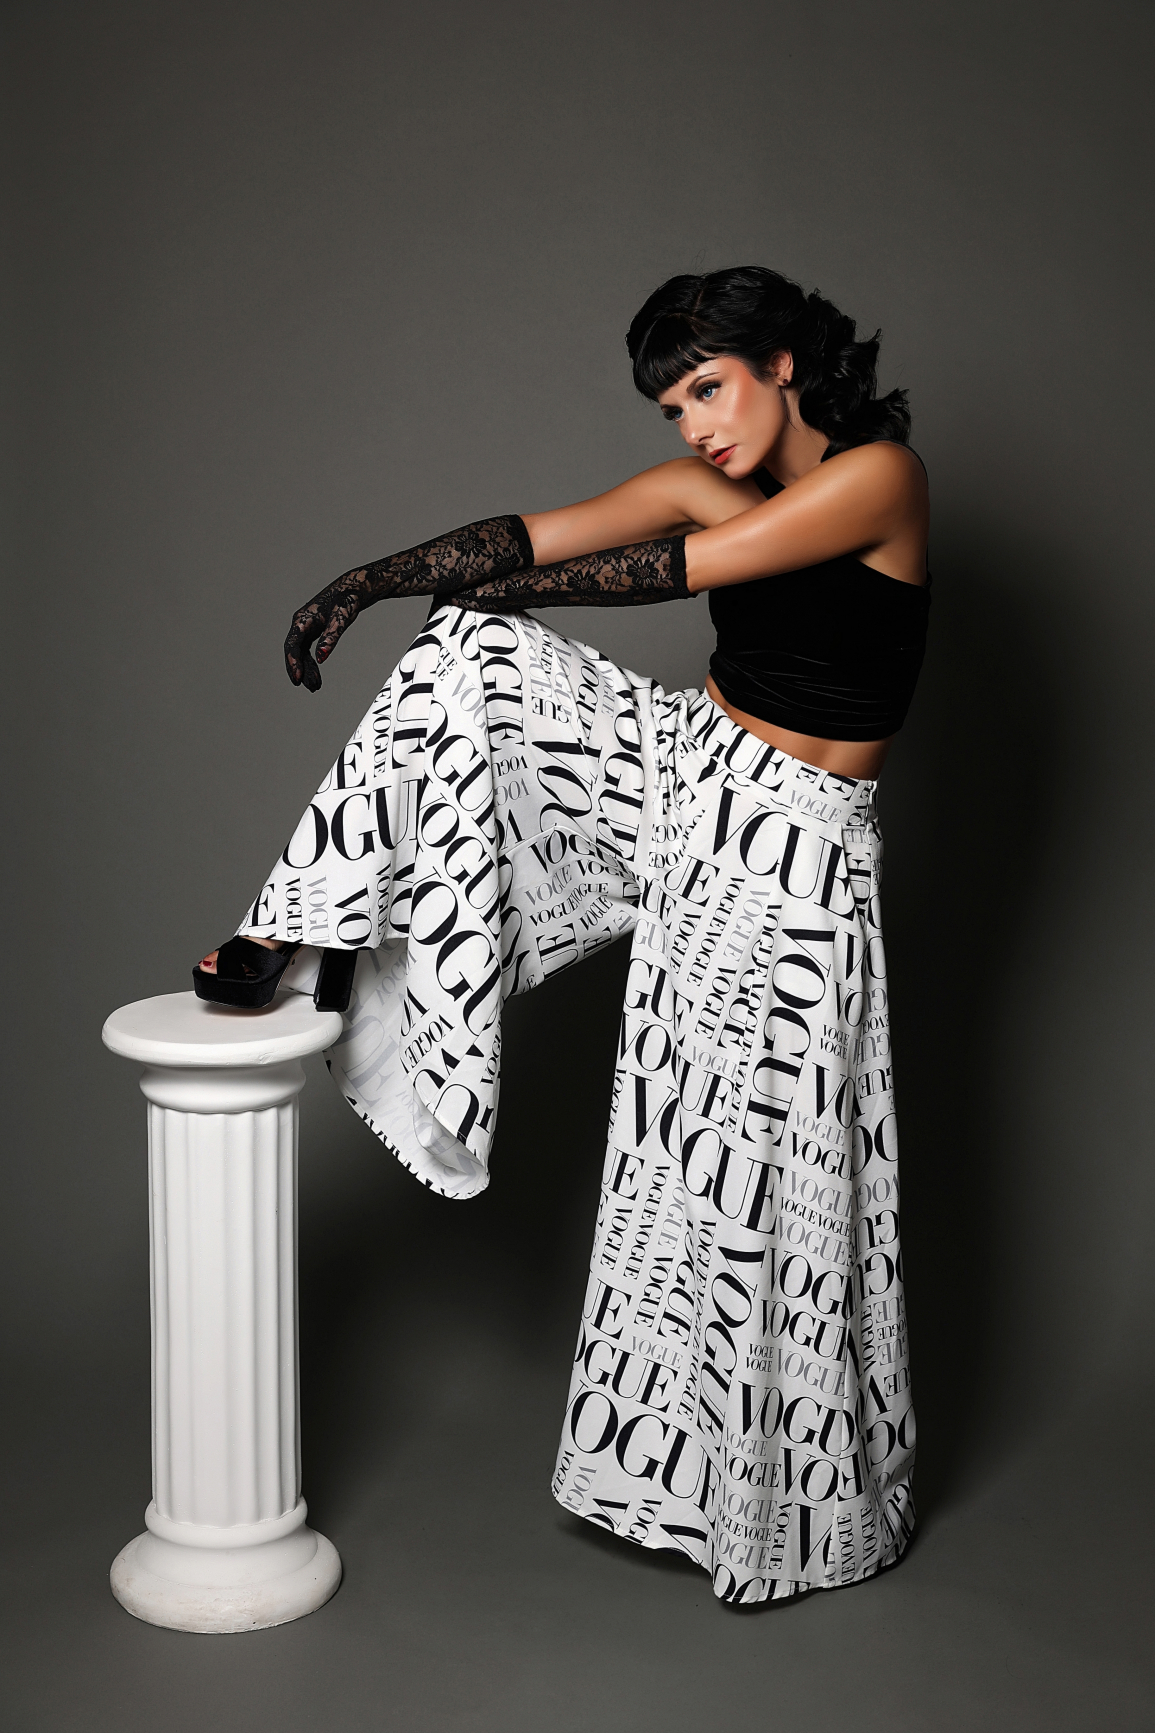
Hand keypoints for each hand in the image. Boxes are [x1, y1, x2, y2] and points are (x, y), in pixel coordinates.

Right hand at [283, 572, 368, 690]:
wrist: (355, 587)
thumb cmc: (348, 598)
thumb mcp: (341, 618)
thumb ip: (331, 637)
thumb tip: (321, 657)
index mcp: (302, 619)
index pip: (292, 645)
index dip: (293, 663)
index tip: (297, 679)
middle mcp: (301, 623)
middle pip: (295, 651)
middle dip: (300, 670)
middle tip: (308, 686)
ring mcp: (307, 628)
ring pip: (302, 653)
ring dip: (307, 670)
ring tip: (315, 687)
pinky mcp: (314, 631)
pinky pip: (308, 651)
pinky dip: (312, 664)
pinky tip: (317, 675)